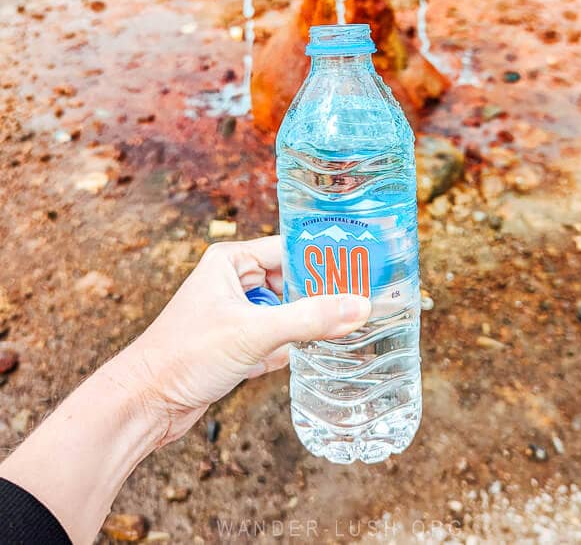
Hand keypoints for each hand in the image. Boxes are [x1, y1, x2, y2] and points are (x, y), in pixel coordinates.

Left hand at [122, 235, 371, 444]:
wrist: (144, 404)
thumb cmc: (184, 355)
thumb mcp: (254, 332)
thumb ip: (308, 318)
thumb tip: (358, 306)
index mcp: (231, 261)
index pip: (290, 250)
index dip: (324, 260)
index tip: (362, 267)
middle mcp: (232, 282)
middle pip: (291, 282)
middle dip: (320, 296)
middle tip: (362, 303)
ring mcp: (233, 315)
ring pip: (285, 313)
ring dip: (306, 325)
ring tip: (348, 329)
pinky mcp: (234, 345)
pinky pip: (275, 339)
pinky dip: (290, 349)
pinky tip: (313, 356)